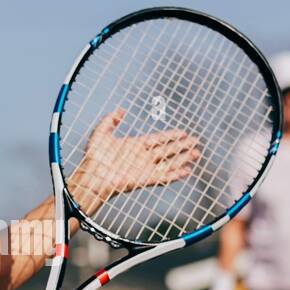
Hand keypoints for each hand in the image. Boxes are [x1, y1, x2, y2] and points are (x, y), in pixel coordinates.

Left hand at [69, 108, 200, 213]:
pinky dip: (176, 174)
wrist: (92, 176)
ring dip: (183, 158)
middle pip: (168, 150)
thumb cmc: (93, 157)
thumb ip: (110, 120)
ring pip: (170, 162)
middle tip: (195, 141)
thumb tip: (120, 110)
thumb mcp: (100, 132)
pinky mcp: (146, 179)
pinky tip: (187, 170)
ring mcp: (145, 168)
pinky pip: (165, 176)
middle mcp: (143, 157)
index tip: (183, 132)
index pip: (158, 139)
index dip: (171, 136)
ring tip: (196, 153)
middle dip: (182, 146)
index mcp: (135, 145)